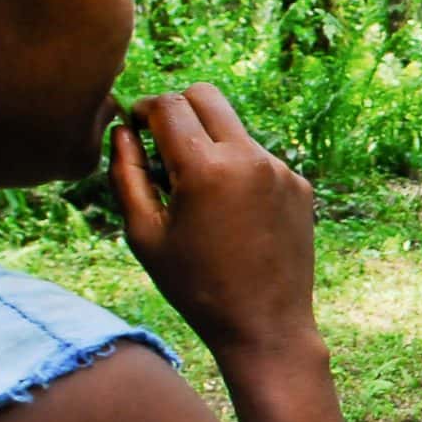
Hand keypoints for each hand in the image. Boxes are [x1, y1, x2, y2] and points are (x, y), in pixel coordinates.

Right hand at [110, 84, 320, 359]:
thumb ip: (126, 174)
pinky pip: (259, 158)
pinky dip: (238, 170)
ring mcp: (280, 169)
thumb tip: (122, 130)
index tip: (134, 125)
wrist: (265, 326)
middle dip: (178, 107)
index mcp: (207, 168)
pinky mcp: (299, 184)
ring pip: (234, 128)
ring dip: (210, 143)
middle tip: (161, 140)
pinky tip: (230, 213)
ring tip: (196, 192)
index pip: (169, 105)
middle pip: (206, 95)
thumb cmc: (195, 287)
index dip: (144, 109)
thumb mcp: (145, 234)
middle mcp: (250, 157)